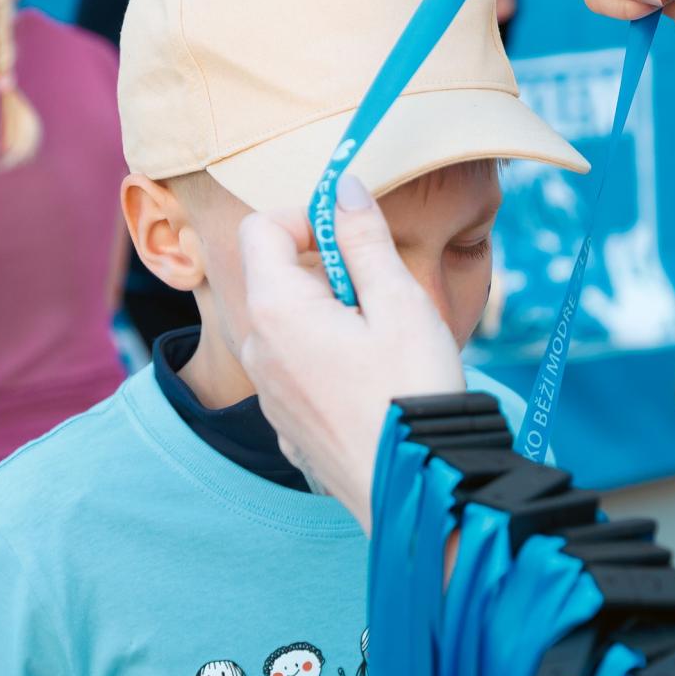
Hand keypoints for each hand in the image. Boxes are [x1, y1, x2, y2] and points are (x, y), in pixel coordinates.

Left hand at [237, 176, 466, 531]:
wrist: (417, 489)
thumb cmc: (411, 392)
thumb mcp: (399, 303)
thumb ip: (364, 239)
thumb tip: (342, 187)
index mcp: (276, 311)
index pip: (259, 229)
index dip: (304, 217)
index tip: (351, 233)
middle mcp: (257, 351)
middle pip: (275, 279)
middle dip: (324, 271)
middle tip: (381, 294)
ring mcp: (269, 394)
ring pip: (287, 328)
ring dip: (328, 318)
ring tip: (382, 344)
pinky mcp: (288, 426)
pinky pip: (298, 372)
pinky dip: (327, 362)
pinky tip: (371, 385)